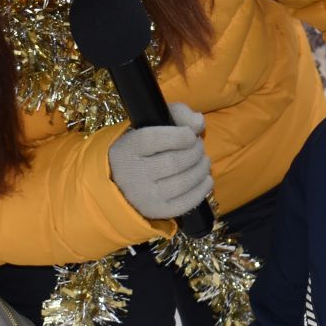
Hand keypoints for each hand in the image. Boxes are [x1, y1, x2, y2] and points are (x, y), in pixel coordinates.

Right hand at [107, 101, 212, 219]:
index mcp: (128, 149)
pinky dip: (202, 189)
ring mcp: (144, 196)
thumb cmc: (143, 148)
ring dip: (201, 169)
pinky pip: (185, 203)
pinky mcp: (155, 211)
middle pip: (174, 162)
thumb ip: (177, 113)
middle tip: (199, 147)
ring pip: (182, 183)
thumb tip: (198, 122)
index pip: (156, 140)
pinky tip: (206, 178)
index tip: (190, 135)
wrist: (120, 180)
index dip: (181, 136)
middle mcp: (132, 174)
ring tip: (204, 161)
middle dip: (195, 152)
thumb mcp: (152, 123)